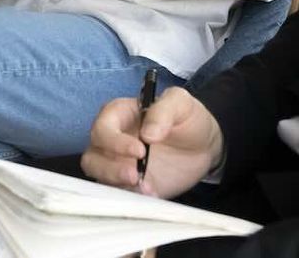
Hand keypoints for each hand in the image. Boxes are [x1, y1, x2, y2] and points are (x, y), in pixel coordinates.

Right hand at [81, 87, 223, 198]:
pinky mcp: (130, 184)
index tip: (140, 151)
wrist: (204, 147)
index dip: (115, 141)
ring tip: (142, 187)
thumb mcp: (181, 103)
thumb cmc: (187, 118)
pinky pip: (120, 192)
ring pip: (98, 175)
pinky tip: (151, 194)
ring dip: (115, 182)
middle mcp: (112, 140)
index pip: (103, 127)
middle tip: (134, 175)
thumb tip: (147, 134)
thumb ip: (163, 111)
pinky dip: (131, 196)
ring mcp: (118, 163)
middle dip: (110, 167)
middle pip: (93, 155)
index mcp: (119, 114)